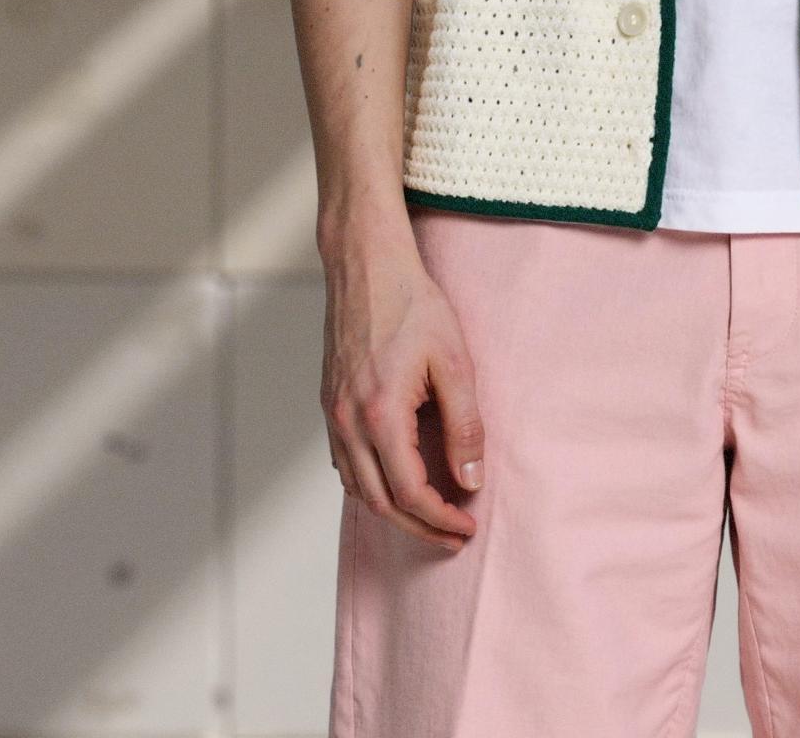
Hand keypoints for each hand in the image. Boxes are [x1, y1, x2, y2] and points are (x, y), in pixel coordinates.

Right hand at [321, 230, 485, 550]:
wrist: (367, 264)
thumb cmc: (412, 303)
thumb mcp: (453, 361)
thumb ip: (465, 425)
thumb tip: (470, 479)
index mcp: (380, 415)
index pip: (410, 493)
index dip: (441, 518)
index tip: (467, 526)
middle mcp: (348, 423)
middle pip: (380, 503)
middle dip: (419, 527)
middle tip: (453, 535)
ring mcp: (333, 415)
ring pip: (358, 489)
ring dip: (394, 511)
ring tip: (431, 516)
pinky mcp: (329, 404)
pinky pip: (345, 464)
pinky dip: (370, 486)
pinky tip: (396, 482)